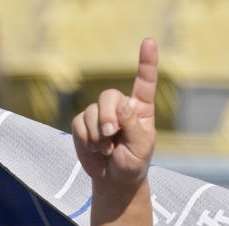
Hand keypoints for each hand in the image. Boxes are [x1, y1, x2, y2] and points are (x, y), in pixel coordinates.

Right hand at [72, 38, 157, 188]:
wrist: (114, 180)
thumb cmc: (133, 163)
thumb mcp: (140, 148)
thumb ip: (132, 126)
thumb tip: (122, 105)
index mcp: (140, 108)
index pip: (144, 81)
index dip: (147, 62)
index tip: (149, 42)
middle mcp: (120, 106)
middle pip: (109, 96)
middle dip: (107, 116)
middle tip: (111, 135)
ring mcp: (100, 114)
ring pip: (91, 111)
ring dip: (97, 134)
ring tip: (106, 150)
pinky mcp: (83, 124)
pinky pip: (79, 123)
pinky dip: (86, 139)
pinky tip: (95, 149)